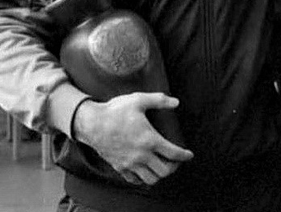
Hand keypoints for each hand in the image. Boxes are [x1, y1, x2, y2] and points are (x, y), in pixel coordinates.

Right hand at [73, 92, 193, 185]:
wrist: (91, 123)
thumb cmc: (115, 111)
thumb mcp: (139, 100)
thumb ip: (159, 100)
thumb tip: (176, 102)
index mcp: (149, 140)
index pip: (173, 153)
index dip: (184, 155)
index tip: (189, 154)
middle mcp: (141, 155)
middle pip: (164, 171)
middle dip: (174, 167)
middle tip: (176, 161)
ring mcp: (129, 163)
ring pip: (150, 179)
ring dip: (159, 175)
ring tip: (163, 166)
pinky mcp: (119, 167)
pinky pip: (134, 180)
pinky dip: (143, 178)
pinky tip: (145, 170)